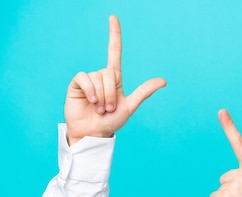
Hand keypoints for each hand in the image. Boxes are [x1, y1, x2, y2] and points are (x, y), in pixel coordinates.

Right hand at [64, 15, 166, 144]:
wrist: (94, 133)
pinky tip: (92, 102)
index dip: (114, 34)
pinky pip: (85, 78)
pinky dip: (91, 91)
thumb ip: (144, 91)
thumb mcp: (130, 106)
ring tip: (100, 109)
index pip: (114, 51)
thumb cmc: (111, 122)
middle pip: (109, 72)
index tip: (113, 17)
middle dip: (111, 93)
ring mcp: (89, 80)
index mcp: (115, 79)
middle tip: (110, 108)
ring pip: (98, 77)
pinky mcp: (77, 84)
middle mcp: (101, 76)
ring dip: (102, 96)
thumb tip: (164, 80)